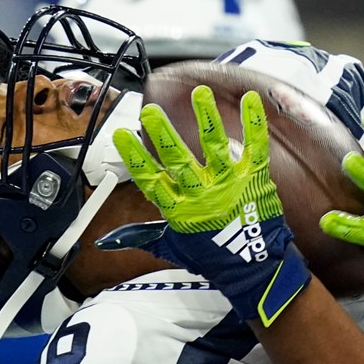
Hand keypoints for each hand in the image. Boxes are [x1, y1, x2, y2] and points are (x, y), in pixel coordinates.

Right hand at [96, 86, 309, 325]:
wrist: (255, 270)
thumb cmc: (213, 257)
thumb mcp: (173, 247)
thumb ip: (141, 237)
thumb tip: (108, 241)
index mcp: (179, 211)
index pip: (151, 181)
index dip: (135, 159)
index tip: (121, 135)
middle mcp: (202, 196)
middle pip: (179, 162)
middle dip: (164, 135)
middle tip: (151, 112)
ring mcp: (230, 186)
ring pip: (215, 148)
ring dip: (206, 119)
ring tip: (199, 93)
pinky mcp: (255, 180)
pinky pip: (255, 147)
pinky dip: (255, 123)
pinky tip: (251, 99)